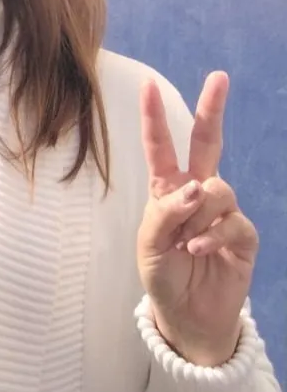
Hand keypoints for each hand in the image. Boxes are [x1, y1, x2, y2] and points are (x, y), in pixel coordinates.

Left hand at [138, 72, 258, 365]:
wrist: (186, 314)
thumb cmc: (163, 274)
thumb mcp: (149, 244)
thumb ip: (166, 212)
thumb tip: (196, 187)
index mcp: (167, 189)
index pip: (161, 148)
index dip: (154, 117)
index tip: (148, 85)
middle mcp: (197, 193)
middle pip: (208, 144)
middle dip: (212, 109)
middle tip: (218, 77)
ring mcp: (223, 212)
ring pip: (217, 189)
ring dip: (197, 215)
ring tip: (185, 242)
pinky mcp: (244, 235)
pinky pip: (232, 222)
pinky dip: (211, 236)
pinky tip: (198, 251)